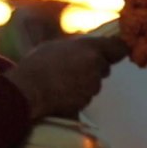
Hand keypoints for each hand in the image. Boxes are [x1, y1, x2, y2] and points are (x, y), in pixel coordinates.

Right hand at [4, 36, 129, 118]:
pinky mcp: (85, 102)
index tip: (114, 51)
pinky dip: (77, 96)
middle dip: (94, 69)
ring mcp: (92, 86)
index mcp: (90, 48)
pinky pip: (85, 97)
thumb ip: (74, 47)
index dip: (116, 50)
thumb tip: (79, 48)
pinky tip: (61, 93)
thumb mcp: (55, 45)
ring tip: (63, 81)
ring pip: (94, 84)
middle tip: (74, 68)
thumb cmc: (37, 64)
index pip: (117, 48)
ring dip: (84, 83)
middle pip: (104, 67)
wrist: (28, 89)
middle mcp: (95, 66)